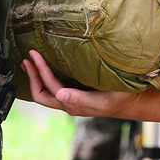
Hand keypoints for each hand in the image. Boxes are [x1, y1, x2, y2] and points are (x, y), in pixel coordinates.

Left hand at [21, 50, 136, 118]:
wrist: (132, 102)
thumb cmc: (119, 98)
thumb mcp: (101, 99)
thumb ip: (80, 98)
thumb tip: (60, 94)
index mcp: (73, 104)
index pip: (50, 87)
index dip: (40, 71)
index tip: (34, 55)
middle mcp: (68, 103)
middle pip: (41, 94)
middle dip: (32, 76)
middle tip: (28, 58)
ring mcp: (70, 100)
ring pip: (46, 92)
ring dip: (36, 77)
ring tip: (29, 62)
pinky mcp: (74, 94)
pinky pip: (53, 89)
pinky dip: (45, 78)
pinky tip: (44, 67)